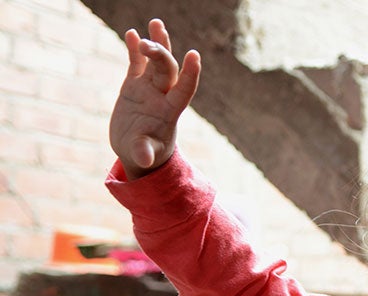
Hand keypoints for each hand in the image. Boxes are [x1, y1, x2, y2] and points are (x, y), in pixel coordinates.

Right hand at [109, 18, 200, 179]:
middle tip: (147, 44)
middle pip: (167, 70)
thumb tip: (144, 159)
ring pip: (156, 61)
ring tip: (156, 23)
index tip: (194, 56)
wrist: (136, 152)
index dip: (190, 73)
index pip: (184, 88)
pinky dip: (135, 49)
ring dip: (157, 43)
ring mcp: (148, 89)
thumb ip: (145, 153)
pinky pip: (136, 63)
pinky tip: (132, 33)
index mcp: (169, 111)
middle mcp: (162, 96)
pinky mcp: (133, 86)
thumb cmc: (145, 155)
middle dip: (160, 55)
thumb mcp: (144, 156)